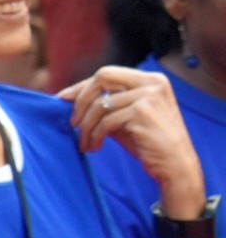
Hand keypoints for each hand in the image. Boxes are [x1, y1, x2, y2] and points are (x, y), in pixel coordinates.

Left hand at [60, 64, 205, 211]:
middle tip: (73, 123)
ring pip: (100, 105)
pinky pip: (106, 121)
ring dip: (86, 127)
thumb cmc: (148, 142)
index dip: (82, 86)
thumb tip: (69, 98)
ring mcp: (149, 96)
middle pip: (102, 77)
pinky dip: (95, 136)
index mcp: (150, 79)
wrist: (175, 163)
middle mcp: (152, 82)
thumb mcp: (126, 117)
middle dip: (82, 100)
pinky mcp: (142, 112)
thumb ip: (106, 105)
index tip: (62, 99)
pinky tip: (94, 147)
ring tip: (85, 143)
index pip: (107, 74)